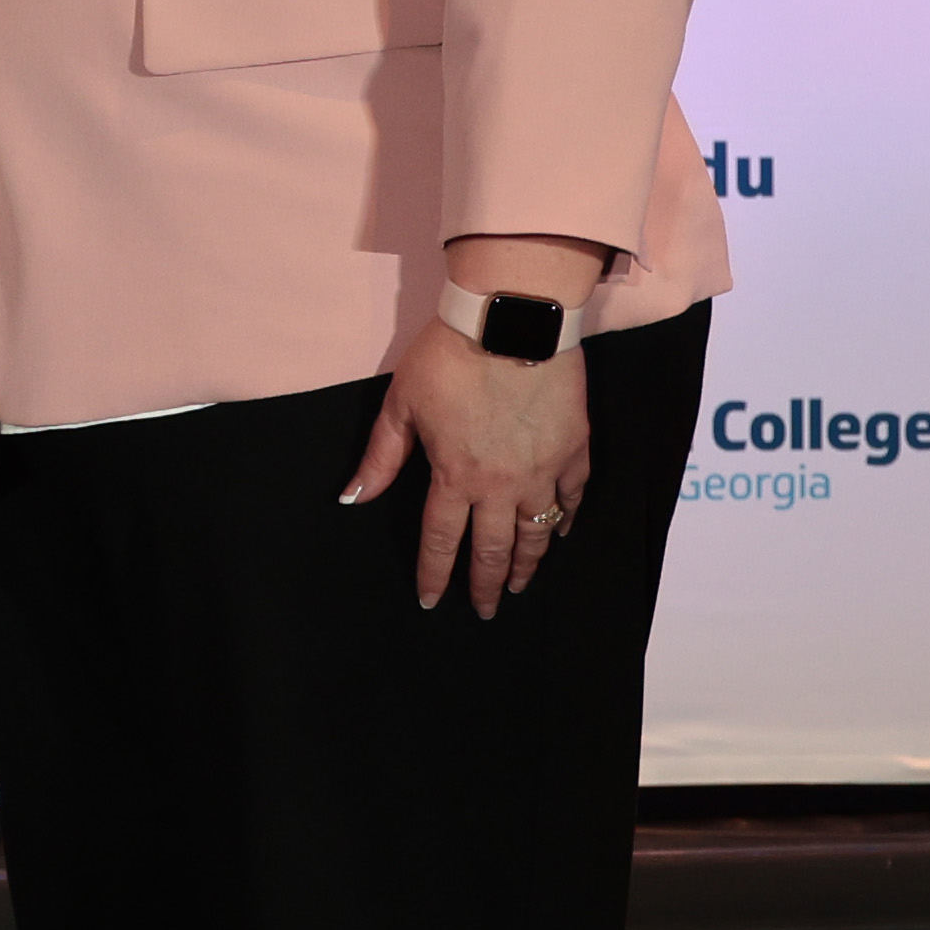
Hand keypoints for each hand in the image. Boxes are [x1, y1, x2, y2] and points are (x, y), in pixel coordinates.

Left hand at [346, 324, 593, 618]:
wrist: (512, 319)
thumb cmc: (449, 357)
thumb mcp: (401, 404)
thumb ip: (381, 456)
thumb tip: (353, 497)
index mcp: (454, 477)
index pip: (441, 541)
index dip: (435, 575)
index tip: (433, 602)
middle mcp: (501, 485)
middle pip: (492, 549)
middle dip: (485, 585)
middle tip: (486, 610)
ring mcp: (543, 469)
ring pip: (537, 532)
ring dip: (527, 563)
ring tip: (520, 584)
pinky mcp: (576, 449)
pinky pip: (573, 496)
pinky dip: (567, 519)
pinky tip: (561, 533)